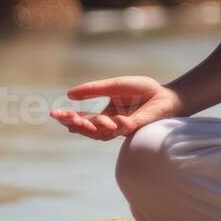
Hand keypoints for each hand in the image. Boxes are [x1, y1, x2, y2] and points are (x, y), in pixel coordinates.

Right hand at [50, 76, 184, 140]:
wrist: (167, 95)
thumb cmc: (143, 90)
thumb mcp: (115, 86)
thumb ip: (95, 90)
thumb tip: (70, 94)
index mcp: (105, 116)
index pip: (83, 120)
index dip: (69, 118)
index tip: (54, 114)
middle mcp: (112, 126)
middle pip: (89, 131)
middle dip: (78, 126)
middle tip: (68, 119)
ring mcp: (124, 129)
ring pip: (104, 134)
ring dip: (97, 127)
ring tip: (90, 120)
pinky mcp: (139, 127)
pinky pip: (126, 129)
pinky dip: (120, 125)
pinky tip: (115, 119)